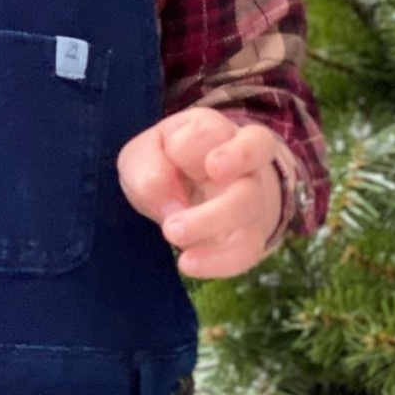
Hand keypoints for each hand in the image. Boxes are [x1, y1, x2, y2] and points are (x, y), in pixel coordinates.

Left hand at [117, 104, 284, 279]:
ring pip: (250, 206)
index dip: (189, 144)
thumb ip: (148, 169)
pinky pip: (249, 249)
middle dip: (219, 176)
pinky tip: (189, 265)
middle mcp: (243, 160)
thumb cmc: (163, 165)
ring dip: (211, 223)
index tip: (170, 152)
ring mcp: (252, 197)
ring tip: (173, 235)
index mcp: (214, 130)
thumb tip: (171, 205)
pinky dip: (221, 261)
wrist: (187, 192)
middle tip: (174, 219)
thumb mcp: (142, 157)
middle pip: (250, 160)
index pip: (210, 129)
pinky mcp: (250, 234)